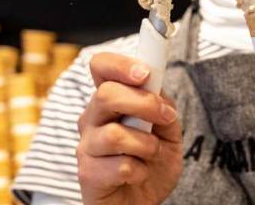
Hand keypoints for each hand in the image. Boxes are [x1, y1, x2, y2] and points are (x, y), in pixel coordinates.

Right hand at [77, 52, 182, 204]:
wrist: (142, 200)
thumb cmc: (149, 161)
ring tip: (151, 154)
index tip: (145, 72)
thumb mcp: (167, 130)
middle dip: (144, 103)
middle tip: (165, 116)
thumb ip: (162, 106)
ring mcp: (86, 146)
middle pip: (106, 95)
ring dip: (146, 145)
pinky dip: (140, 171)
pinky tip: (138, 174)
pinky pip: (120, 166)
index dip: (120, 64)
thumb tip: (157, 88)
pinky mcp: (87, 173)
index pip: (101, 67)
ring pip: (115, 134)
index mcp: (109, 101)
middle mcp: (92, 119)